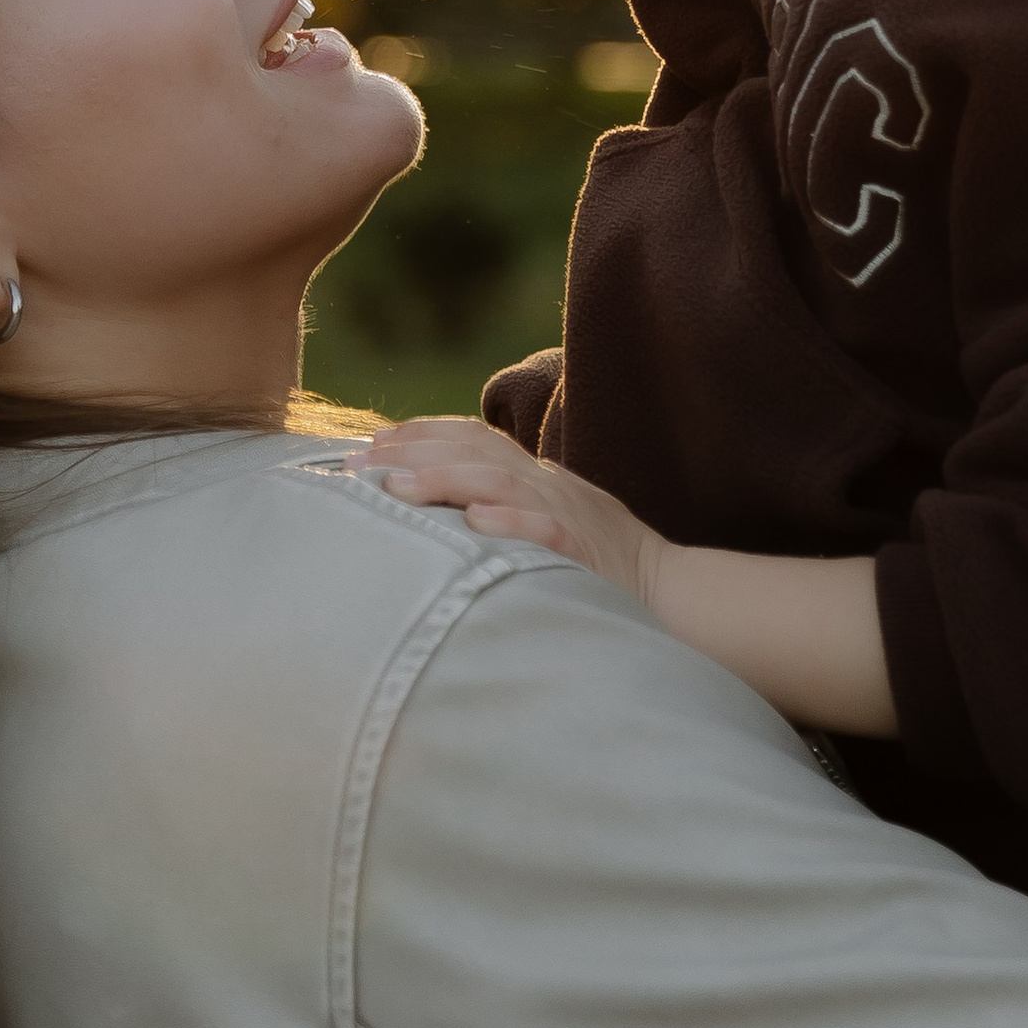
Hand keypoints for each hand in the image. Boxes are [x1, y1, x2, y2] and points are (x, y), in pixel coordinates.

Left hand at [355, 417, 663, 611]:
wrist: (672, 593)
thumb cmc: (603, 563)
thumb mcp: (553, 518)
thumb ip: (506, 504)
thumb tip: (443, 508)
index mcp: (537, 475)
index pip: (471, 436)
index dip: (419, 434)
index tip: (370, 446)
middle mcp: (546, 484)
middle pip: (473, 451)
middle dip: (410, 454)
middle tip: (356, 468)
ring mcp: (566, 513)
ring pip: (498, 482)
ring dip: (443, 481)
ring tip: (395, 489)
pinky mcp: (583, 550)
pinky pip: (545, 530)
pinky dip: (510, 524)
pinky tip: (474, 524)